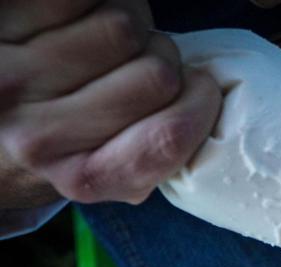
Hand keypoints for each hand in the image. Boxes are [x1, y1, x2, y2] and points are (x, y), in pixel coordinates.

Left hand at [0, 0, 221, 205]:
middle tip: (145, 64)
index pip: (169, 136)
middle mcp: (38, 135)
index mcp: (81, 178)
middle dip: (165, 60)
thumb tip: (204, 102)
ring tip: (111, 39)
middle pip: (156, 74)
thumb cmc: (57, 146)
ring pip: (123, 25)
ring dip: (131, 21)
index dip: (202, 103)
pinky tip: (85, 14)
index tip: (204, 90)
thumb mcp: (108, 174)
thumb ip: (151, 153)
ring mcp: (11, 77)